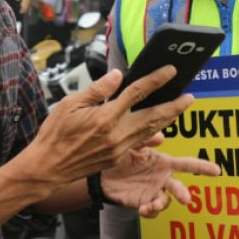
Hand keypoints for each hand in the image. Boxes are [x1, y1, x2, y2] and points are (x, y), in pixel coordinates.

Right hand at [15, 67, 193, 191]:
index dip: (156, 80)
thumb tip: (118, 76)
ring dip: (168, 120)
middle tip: (190, 96)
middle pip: (153, 116)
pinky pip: (140, 143)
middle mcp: (117, 133)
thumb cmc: (55, 133)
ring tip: (180, 108)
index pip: (137, 92)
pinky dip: (152, 134)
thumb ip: (98, 89)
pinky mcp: (117, 157)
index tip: (169, 71)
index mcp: (106, 116)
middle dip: (174, 106)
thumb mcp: (70, 104)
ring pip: (150, 131)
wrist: (48, 167)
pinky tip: (160, 129)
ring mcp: (119, 148)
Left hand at [103, 147, 219, 216]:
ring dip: (161, 204)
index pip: (187, 164)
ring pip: (165, 202)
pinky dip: (150, 212)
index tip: (217, 170)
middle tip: (186, 199)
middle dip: (183, 193)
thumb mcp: (132, 145)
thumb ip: (146, 141)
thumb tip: (162, 137)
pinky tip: (142, 209)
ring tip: (151, 205)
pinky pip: (152, 212)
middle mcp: (162, 179)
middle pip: (178, 187)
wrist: (102, 174)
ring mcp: (154, 193)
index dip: (202, 167)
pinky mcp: (143, 204)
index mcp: (164, 163)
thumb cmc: (121, 155)